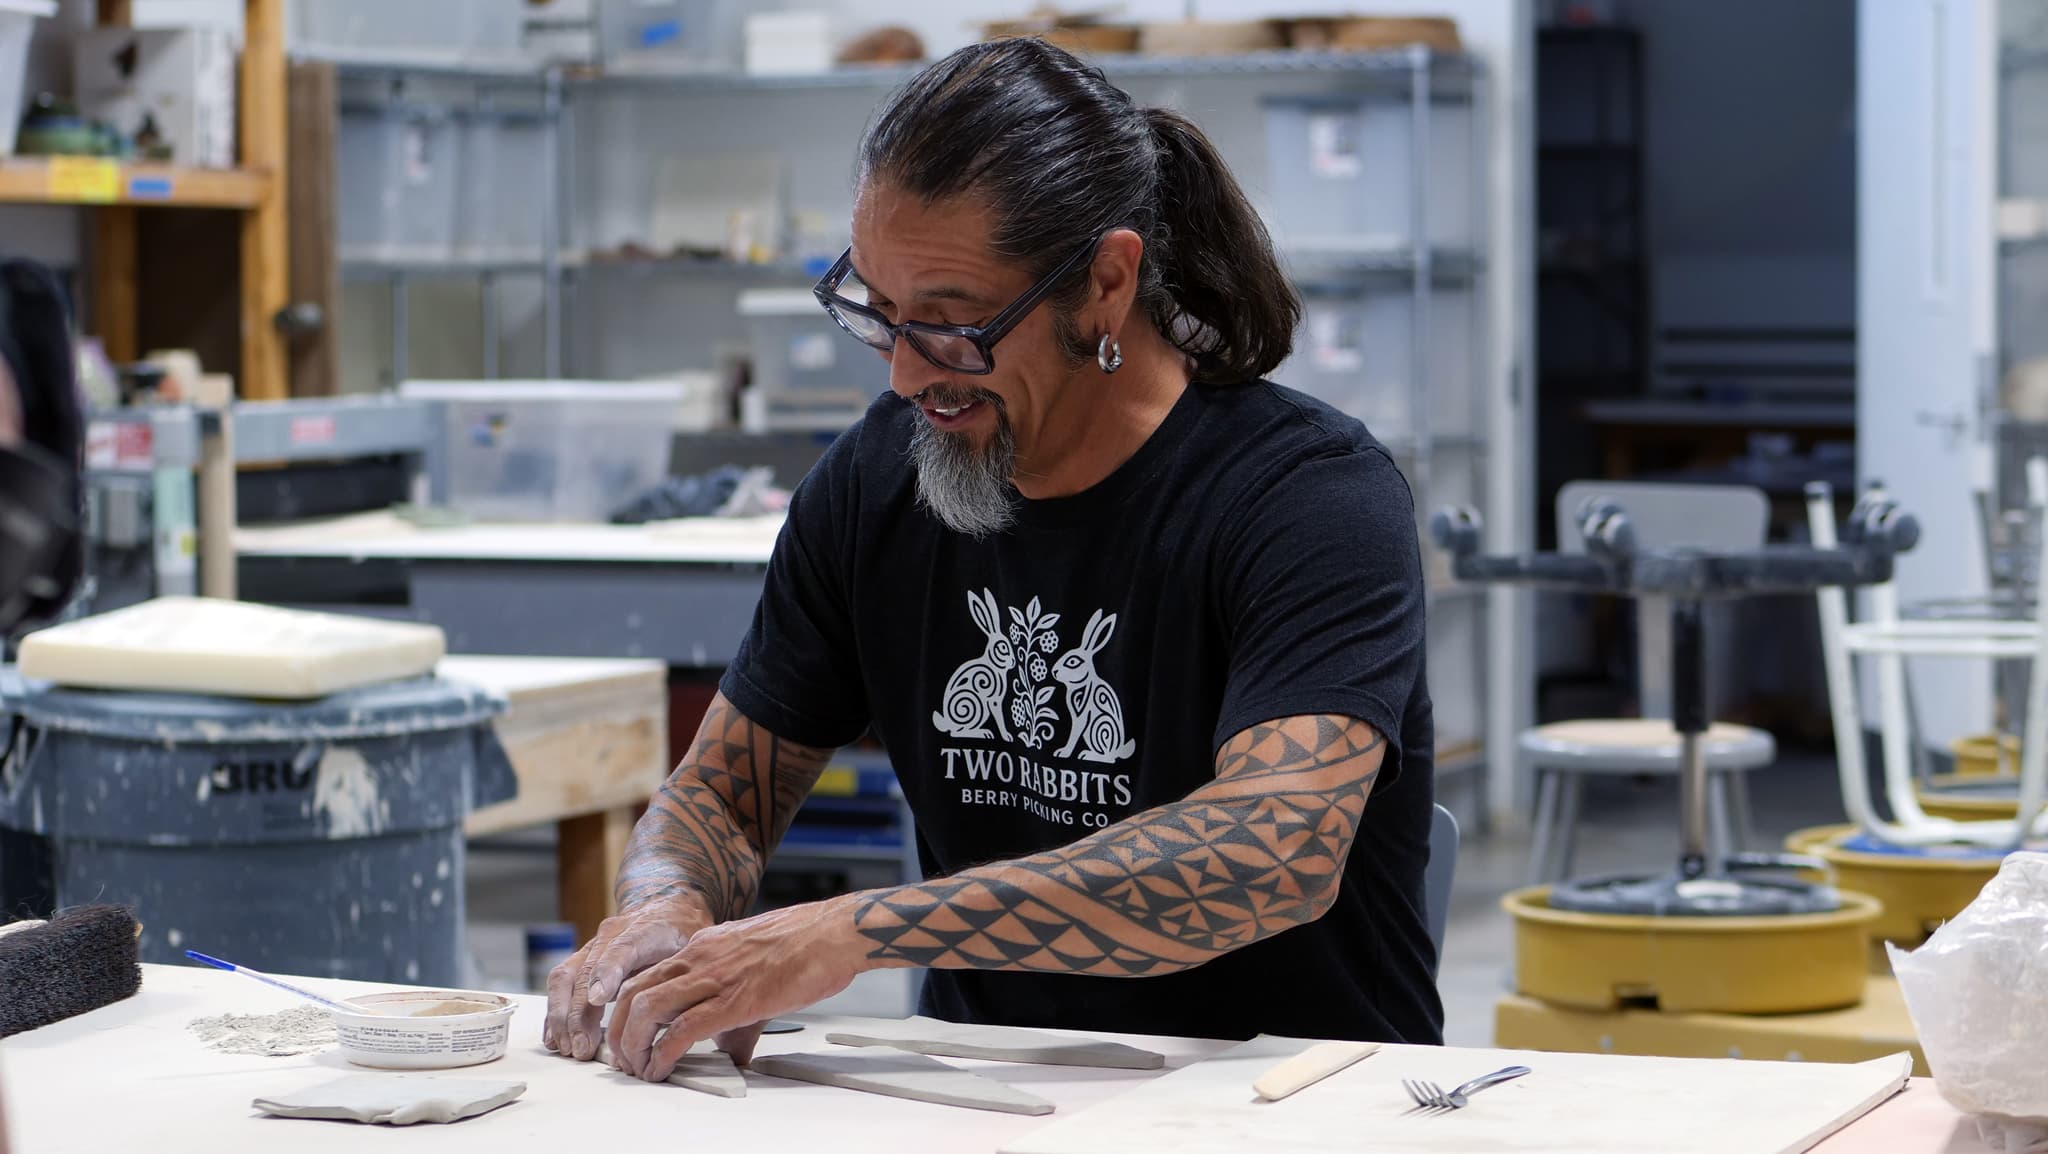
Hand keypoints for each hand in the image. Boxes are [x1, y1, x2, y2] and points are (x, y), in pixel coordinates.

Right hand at [543, 894, 710, 1061]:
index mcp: (647, 928)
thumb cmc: (684, 933)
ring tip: (569, 1048)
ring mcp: (593, 945)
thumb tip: (688, 1009)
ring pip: (565, 976)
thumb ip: (689, 970)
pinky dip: (555, 1011)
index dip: (608, 972)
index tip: (599, 999)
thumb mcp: (697, 946)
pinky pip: (560, 982)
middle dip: (579, 1012)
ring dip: (562, 1016)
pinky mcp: (583, 958)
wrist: (669, 907)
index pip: (623, 948)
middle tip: (583, 1047)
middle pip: (586, 969)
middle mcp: (612, 933)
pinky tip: (556, 1037)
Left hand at [607, 896, 863, 1081]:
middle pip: (633, 993)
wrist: (834, 933)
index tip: (626, 1036)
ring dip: (633, 1046)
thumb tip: (728, 1049)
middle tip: (624, 1059)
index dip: (626, 1011)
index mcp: (702, 947)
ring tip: (638, 1068)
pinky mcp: (733, 1001)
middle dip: (618, 1032)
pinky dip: (663, 1054)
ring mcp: (714, 977)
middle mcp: (699, 957)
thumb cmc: (805, 945)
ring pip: (647, 1010)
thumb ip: (733, 1007)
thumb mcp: (754, 967)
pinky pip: (682, 1030)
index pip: (645, 976)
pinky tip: (662, 1069)